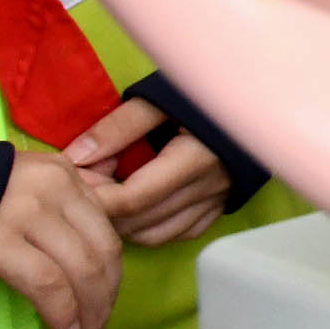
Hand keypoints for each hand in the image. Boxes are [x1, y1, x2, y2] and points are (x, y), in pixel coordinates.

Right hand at [0, 149, 123, 328]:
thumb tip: (95, 247)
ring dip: (90, 312)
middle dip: (106, 296)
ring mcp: (28, 213)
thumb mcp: (23, 186)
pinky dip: (63, 312)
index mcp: (62, 172)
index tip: (108, 299)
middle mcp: (53, 188)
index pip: (105, 227)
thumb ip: (61, 205)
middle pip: (102, 250)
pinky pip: (48, 284)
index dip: (113, 271)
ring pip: (82, 269)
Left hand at [67, 100, 229, 247]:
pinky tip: (135, 206)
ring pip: (153, 234)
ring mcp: (214, 202)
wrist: (254, 95)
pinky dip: (146, 227)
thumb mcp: (159, 99)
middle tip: (83, 182)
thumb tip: (75, 157)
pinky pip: (174, 234)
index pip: (132, 198)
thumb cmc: (205, 94)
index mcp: (194, 159)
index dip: (94, 194)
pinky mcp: (218, 208)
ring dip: (120, 221)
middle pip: (137, 220)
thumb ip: (118, 127)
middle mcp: (207, 188)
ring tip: (107, 192)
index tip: (76, 176)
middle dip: (100, 207)